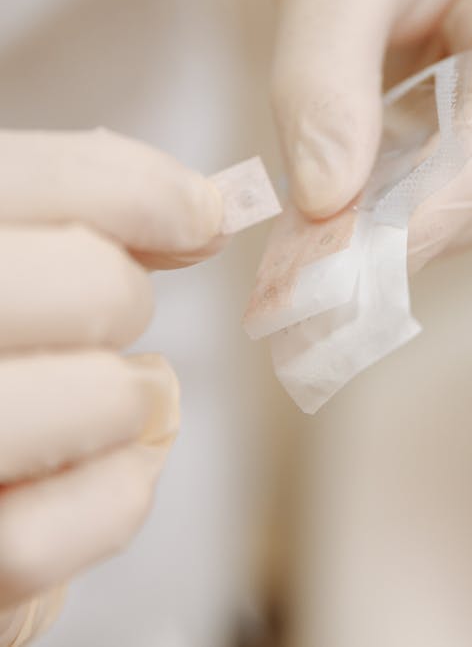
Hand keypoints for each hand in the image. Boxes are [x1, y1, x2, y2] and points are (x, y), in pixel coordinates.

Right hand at [0, 129, 221, 645]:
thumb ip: (71, 221)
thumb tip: (207, 212)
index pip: (51, 182)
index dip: (151, 191)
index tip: (200, 215)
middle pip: (97, 287)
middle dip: (123, 300)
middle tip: (91, 321)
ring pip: (112, 398)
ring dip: (124, 401)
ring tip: (71, 402)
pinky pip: (111, 503)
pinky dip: (122, 487)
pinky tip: (75, 473)